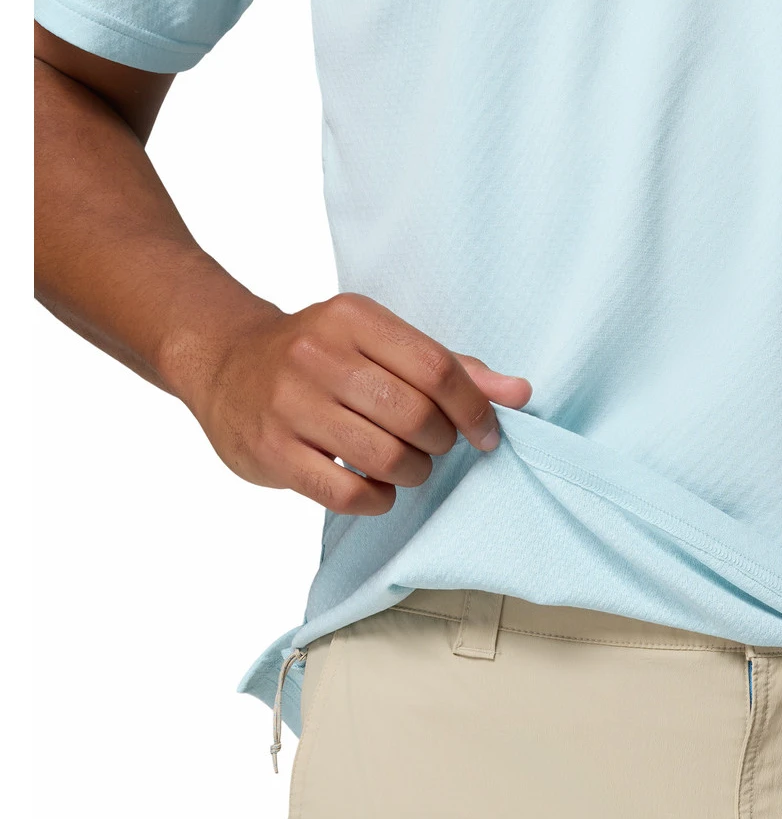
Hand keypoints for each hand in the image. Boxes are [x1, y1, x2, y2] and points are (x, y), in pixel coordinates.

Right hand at [180, 292, 532, 515]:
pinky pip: (346, 493)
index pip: (437, 367)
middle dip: (440, 443)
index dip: (474, 409)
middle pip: (414, 414)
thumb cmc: (320, 356)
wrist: (224, 362)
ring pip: (384, 456)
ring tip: (408, 468)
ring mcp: (290, 404)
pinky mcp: (271, 450)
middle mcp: (317, 355)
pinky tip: (377, 489)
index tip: (486, 434)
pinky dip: (377, 499)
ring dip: (413, 473)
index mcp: (354, 319)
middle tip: (434, 448)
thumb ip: (449, 367)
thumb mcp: (378, 342)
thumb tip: (520, 394)